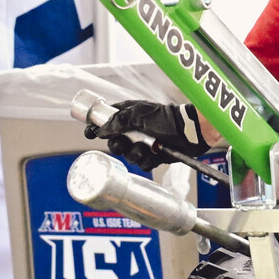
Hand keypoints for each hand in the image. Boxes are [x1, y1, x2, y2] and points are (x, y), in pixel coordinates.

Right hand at [84, 101, 202, 172]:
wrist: (189, 131)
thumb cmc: (166, 118)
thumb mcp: (140, 115)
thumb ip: (118, 121)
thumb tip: (102, 129)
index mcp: (129, 115)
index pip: (107, 120)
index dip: (97, 127)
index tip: (89, 133)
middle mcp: (134, 130)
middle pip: (114, 142)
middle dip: (118, 145)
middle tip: (124, 143)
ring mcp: (143, 143)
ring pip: (128, 156)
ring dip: (136, 153)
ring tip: (148, 147)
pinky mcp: (153, 156)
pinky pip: (142, 164)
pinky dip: (148, 161)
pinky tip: (156, 154)